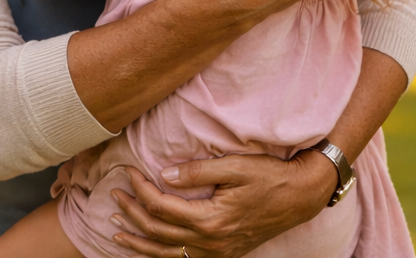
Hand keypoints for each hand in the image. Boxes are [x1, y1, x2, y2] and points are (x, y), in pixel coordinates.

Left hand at [108, 153, 332, 256]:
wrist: (301, 196)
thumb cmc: (269, 177)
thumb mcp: (234, 167)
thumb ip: (197, 171)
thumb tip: (164, 174)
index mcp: (212, 220)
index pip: (162, 206)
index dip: (140, 188)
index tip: (128, 170)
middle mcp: (212, 243)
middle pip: (159, 231)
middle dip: (132, 212)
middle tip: (114, 194)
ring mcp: (218, 252)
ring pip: (168, 253)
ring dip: (140, 242)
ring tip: (116, 231)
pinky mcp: (224, 253)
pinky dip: (161, 256)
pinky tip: (148, 250)